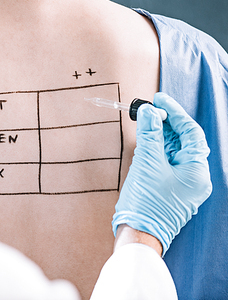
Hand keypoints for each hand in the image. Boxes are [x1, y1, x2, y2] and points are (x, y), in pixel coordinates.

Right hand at [112, 92, 211, 254]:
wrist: (137, 234)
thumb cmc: (146, 204)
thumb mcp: (147, 164)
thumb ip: (149, 135)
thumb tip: (149, 111)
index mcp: (197, 171)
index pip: (191, 133)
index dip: (175, 113)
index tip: (159, 99)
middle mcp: (194, 177)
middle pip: (183, 141)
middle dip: (166, 124)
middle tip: (148, 109)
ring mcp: (182, 184)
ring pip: (173, 151)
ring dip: (159, 136)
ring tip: (144, 123)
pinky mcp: (170, 188)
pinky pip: (166, 162)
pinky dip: (156, 150)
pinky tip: (145, 143)